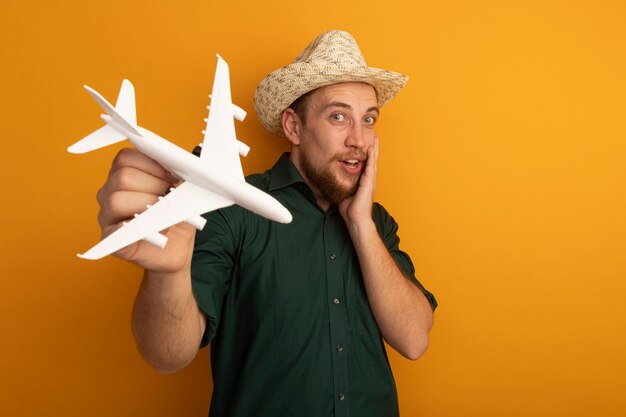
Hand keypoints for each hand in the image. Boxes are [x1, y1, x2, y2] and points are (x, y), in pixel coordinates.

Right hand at [96, 148, 195, 272]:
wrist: (177, 248)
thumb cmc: (176, 216)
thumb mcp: (182, 192)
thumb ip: (178, 175)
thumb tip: (188, 164)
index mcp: (124, 175)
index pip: (125, 158)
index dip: (152, 165)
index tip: (174, 177)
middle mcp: (110, 192)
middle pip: (123, 177)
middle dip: (154, 185)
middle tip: (170, 197)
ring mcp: (107, 215)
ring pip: (117, 200)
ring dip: (147, 205)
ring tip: (164, 215)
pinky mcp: (110, 239)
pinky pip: (112, 230)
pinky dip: (134, 227)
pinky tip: (152, 229)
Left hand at [339, 136, 378, 225]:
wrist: (356, 219)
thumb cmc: (350, 210)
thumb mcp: (345, 193)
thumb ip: (343, 185)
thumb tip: (334, 180)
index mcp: (364, 182)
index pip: (366, 165)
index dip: (368, 155)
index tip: (368, 145)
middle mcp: (369, 181)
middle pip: (372, 161)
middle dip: (374, 149)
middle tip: (375, 137)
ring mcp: (370, 182)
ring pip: (373, 162)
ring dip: (374, 150)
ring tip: (375, 140)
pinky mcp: (368, 184)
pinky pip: (370, 168)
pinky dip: (371, 159)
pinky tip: (371, 151)